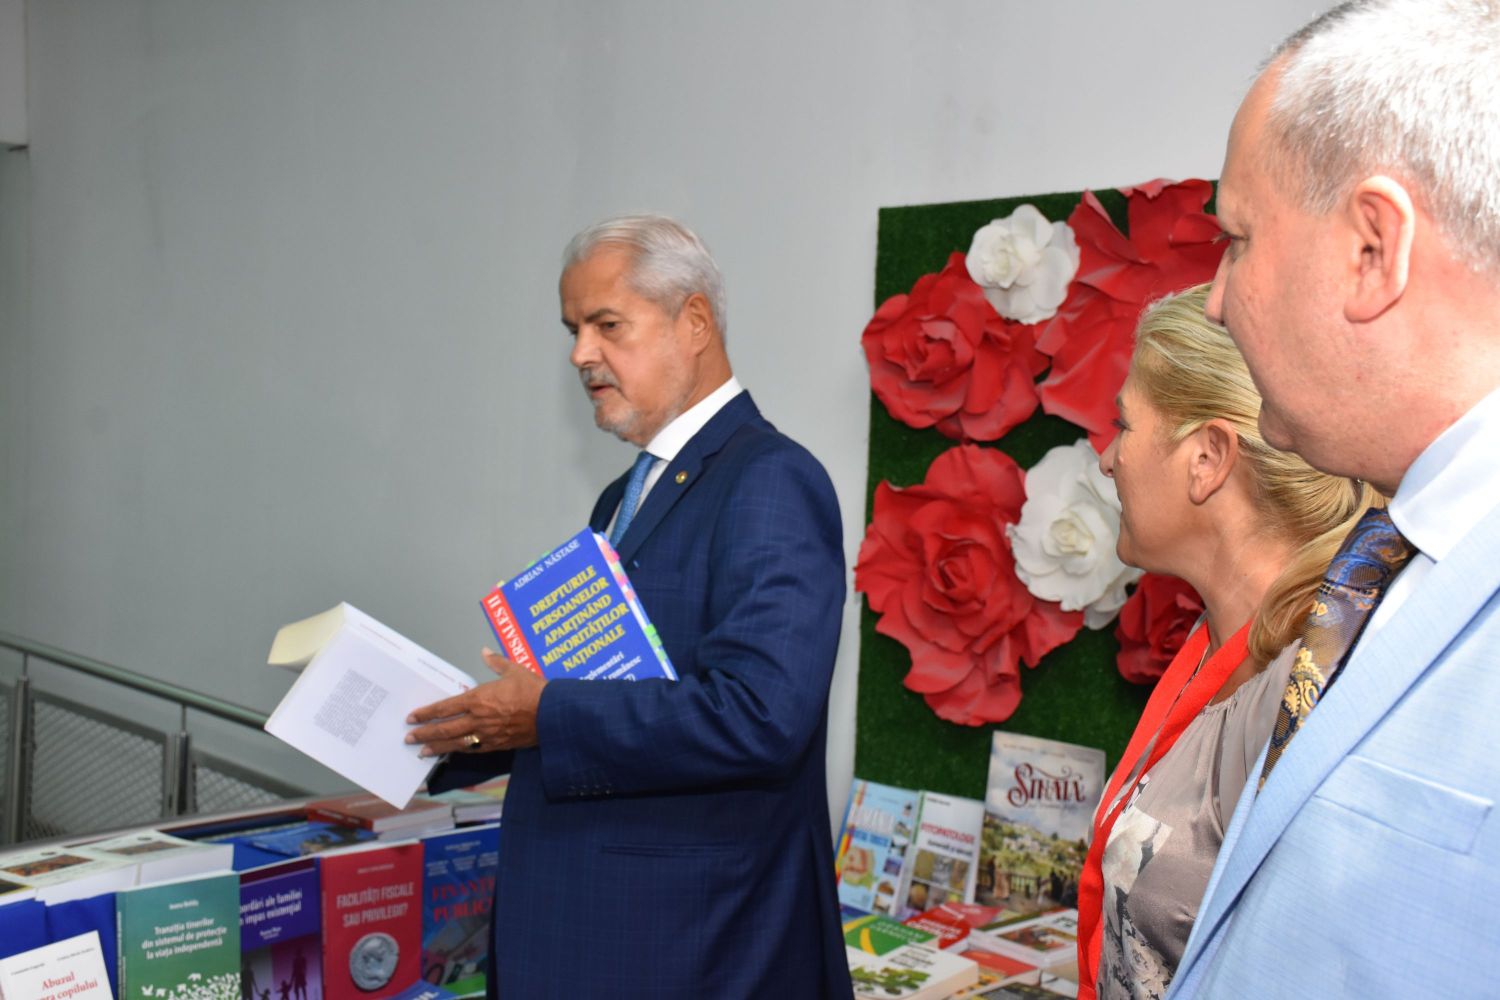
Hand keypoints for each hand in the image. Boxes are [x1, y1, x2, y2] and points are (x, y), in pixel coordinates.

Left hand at [406, 648, 546, 755]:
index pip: (445, 707)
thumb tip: (485, 652)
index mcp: (479, 698)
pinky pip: (473, 749)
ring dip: (437, 747)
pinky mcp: (497, 745)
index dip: (427, 713)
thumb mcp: (515, 670)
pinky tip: (451, 753)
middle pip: (444, 728)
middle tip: (408, 738)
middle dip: (424, 733)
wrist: (553, 714)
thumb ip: (496, 662)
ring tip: (422, 751)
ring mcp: (486, 734)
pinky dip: (459, 751)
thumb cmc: (534, 690)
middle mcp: (478, 719)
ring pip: (455, 743)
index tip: (413, 717)